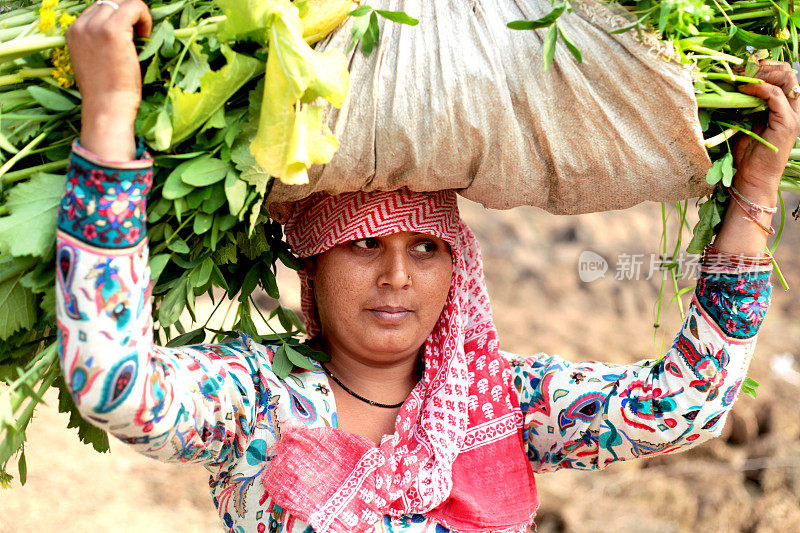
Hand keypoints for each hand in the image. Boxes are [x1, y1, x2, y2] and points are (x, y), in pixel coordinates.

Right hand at [65, 0, 151, 119]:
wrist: (106, 106)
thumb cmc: (105, 92)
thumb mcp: (94, 61)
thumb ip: (99, 42)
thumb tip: (123, 31)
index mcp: (74, 32)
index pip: (98, 8)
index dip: (117, 17)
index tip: (129, 35)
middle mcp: (81, 26)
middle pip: (110, 2)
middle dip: (128, 13)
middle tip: (139, 35)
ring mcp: (96, 27)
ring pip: (122, 2)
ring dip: (137, 15)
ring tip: (142, 37)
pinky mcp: (113, 31)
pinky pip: (135, 7)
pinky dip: (145, 17)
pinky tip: (146, 36)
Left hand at [733, 60, 799, 200]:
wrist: (752, 179)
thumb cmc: (746, 155)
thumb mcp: (743, 123)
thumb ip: (744, 105)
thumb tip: (730, 87)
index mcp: (783, 106)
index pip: (782, 75)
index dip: (763, 66)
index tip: (741, 66)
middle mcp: (792, 108)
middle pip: (787, 72)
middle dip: (764, 65)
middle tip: (741, 67)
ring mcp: (792, 115)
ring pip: (786, 79)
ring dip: (762, 73)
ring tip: (742, 76)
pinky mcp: (787, 123)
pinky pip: (776, 96)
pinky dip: (759, 88)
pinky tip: (743, 89)